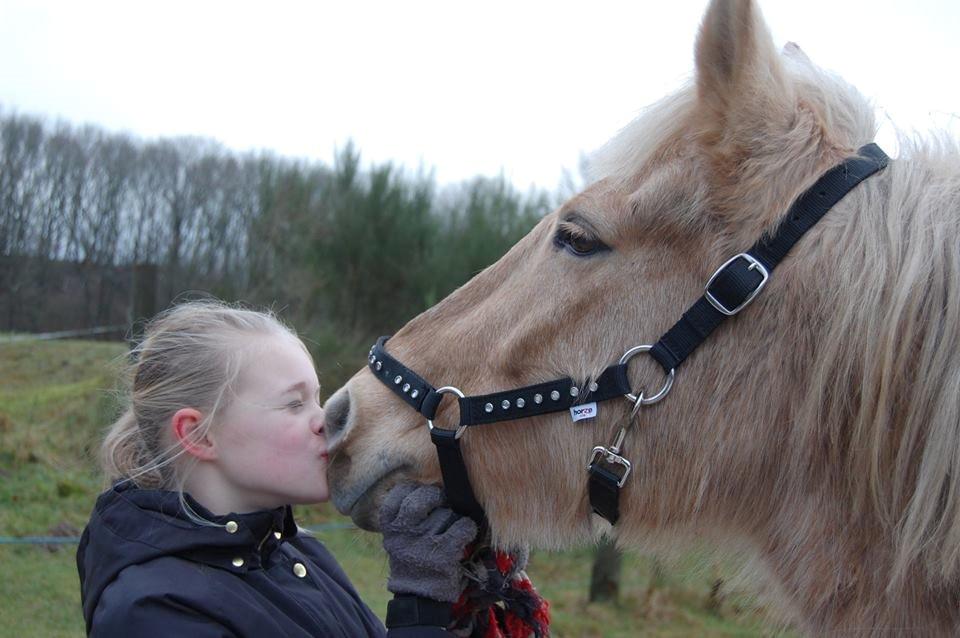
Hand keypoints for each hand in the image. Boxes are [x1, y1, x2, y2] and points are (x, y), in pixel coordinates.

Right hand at [379, 483, 478, 602]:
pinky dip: (468, 528)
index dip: (413, 490)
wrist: (417, 599)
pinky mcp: (445, 553)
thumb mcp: (397, 539)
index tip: (420, 494)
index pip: (399, 493)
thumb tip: (430, 487)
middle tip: (441, 502)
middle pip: (422, 497)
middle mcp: (404, 532)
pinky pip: (463, 526)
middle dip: (435, 496)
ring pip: (446, 513)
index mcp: (390, 527)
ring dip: (452, 518)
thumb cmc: (410, 562)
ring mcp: (424, 542)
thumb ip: (404, 516)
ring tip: (449, 530)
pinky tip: (464, 535)